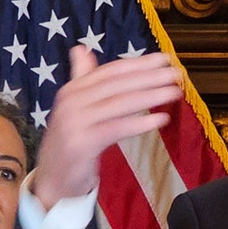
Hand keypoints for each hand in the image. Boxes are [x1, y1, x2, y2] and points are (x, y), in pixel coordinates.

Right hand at [32, 45, 182, 209]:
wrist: (51, 179)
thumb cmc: (71, 142)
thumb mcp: (76, 108)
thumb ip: (83, 80)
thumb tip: (81, 49)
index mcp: (72, 89)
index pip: (111, 71)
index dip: (139, 63)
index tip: (165, 59)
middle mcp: (72, 101)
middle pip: (118, 84)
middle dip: (149, 77)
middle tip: (176, 73)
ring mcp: (75, 121)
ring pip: (120, 103)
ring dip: (151, 96)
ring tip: (174, 92)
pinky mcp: (82, 143)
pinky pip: (117, 128)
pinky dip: (141, 123)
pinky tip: (162, 120)